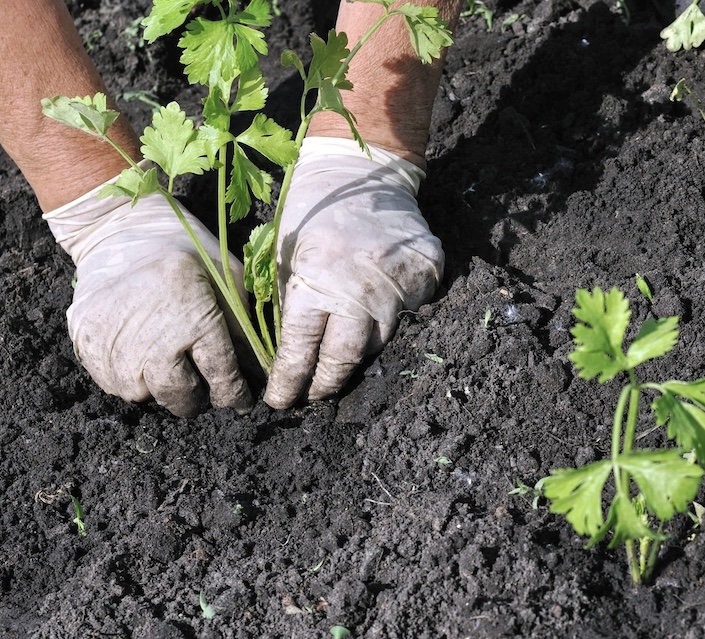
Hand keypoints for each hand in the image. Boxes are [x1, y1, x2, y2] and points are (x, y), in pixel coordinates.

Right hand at [44, 181, 253, 416]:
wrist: (118, 230)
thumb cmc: (184, 250)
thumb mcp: (226, 278)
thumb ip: (242, 326)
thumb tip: (259, 371)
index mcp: (195, 319)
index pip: (221, 378)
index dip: (234, 395)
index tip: (239, 401)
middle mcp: (153, 339)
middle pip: (179, 396)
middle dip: (194, 398)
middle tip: (199, 388)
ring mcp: (115, 345)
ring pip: (142, 394)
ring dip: (157, 387)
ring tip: (165, 363)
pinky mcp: (86, 343)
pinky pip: (111, 382)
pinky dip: (128, 376)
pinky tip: (138, 354)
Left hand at [264, 137, 443, 407]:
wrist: (364, 172)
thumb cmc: (314, 209)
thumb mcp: (286, 253)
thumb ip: (289, 301)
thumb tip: (283, 351)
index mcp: (316, 282)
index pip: (300, 349)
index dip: (288, 380)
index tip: (279, 399)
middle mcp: (360, 291)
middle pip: (344, 359)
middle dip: (323, 384)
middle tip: (310, 396)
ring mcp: (398, 286)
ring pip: (379, 343)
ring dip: (356, 359)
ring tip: (337, 369)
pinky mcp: (425, 278)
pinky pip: (408, 317)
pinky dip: (390, 325)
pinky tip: (372, 324)